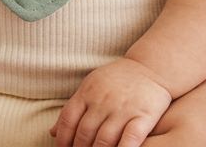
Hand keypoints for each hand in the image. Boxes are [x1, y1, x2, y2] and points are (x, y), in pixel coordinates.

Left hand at [51, 58, 172, 146]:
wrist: (152, 67)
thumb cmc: (118, 80)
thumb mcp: (91, 86)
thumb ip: (73, 109)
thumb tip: (52, 132)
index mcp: (87, 92)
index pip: (68, 120)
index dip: (63, 140)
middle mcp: (103, 100)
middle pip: (84, 132)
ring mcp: (123, 108)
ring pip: (104, 139)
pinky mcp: (143, 115)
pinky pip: (131, 138)